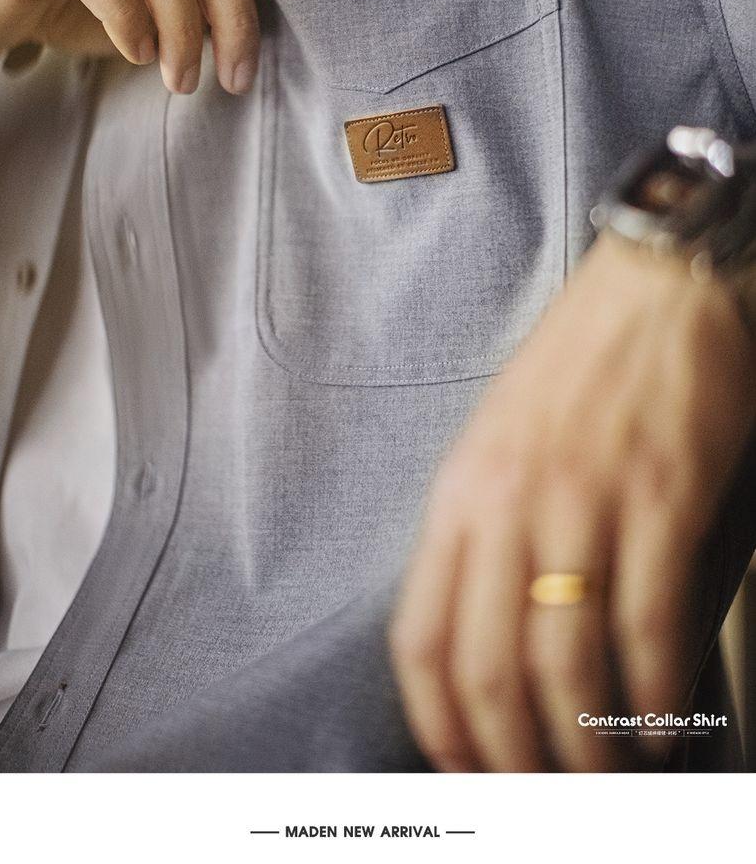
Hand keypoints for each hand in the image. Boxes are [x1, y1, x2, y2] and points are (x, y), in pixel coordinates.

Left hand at [390, 231, 755, 770]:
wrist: (657, 286)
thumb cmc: (580, 365)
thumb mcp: (501, 439)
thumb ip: (489, 530)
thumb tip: (501, 639)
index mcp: (461, 491)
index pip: (419, 636)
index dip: (437, 724)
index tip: (461, 772)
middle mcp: (509, 502)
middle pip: (488, 667)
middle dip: (514, 757)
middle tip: (544, 796)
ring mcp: (584, 500)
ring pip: (565, 661)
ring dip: (588, 743)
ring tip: (610, 777)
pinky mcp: (660, 496)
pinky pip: (648, 623)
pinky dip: (656, 692)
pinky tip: (665, 723)